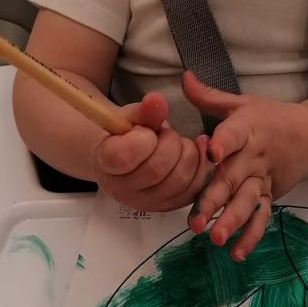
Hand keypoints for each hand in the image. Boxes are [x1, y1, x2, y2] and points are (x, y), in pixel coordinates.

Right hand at [93, 91, 209, 211]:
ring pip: (179, 181)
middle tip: (169, 135)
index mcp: (106, 163)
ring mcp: (146, 203)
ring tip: (181, 143)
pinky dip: (201, 168)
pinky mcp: (169, 206)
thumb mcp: (132, 117)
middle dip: (171, 144)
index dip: (143, 139)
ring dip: (189, 155)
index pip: (123, 156)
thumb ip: (144, 111)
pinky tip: (197, 152)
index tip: (147, 131)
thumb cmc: (127, 135)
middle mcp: (122, 190)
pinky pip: (193, 191)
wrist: (128, 158)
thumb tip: (156, 100)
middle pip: (156, 169)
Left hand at [182, 71, 307, 259]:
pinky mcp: (269, 195)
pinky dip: (251, 236)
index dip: (223, 142)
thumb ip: (209, 96)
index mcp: (247, 129)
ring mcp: (263, 179)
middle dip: (214, 200)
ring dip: (232, 222)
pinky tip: (236, 254)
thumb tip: (182, 77)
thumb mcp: (242, 103)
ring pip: (247, 202)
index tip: (210, 151)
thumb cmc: (269, 117)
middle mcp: (254, 156)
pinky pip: (261, 217)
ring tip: (214, 238)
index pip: (234, 134)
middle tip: (195, 220)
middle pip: (233, 178)